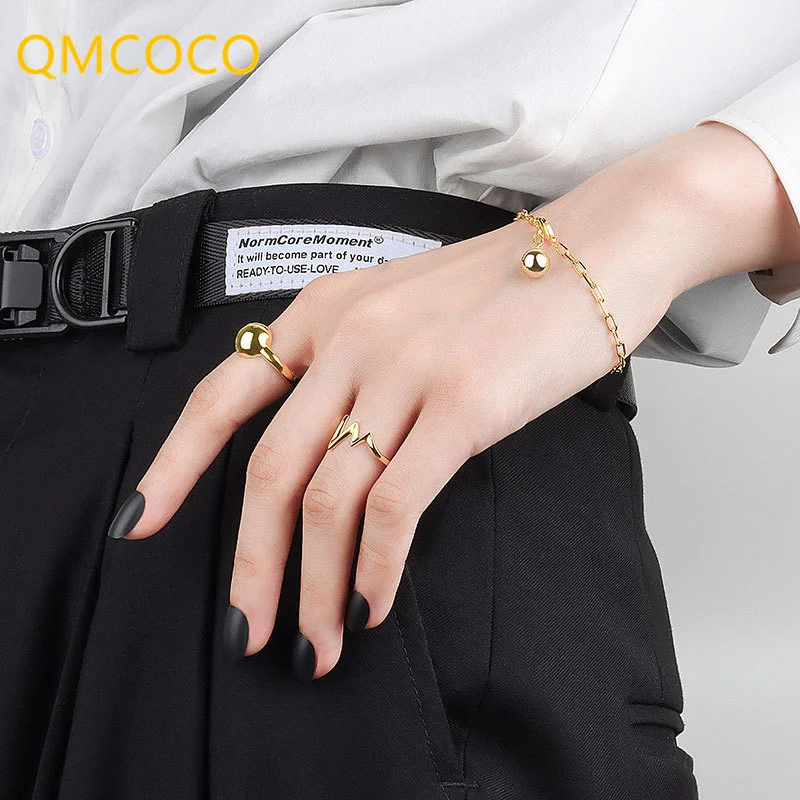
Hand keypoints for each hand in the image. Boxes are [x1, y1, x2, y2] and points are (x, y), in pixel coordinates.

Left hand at [109, 121, 798, 680]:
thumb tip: (321, 460)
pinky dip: (376, 567)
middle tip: (247, 631)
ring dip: (314, 587)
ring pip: (329, 500)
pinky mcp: (466, 404)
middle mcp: (351, 338)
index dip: (174, 465)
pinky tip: (375, 603)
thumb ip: (348, 369)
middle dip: (250, 566)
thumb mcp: (397, 309)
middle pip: (270, 471)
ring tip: (318, 643)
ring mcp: (406, 369)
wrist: (595, 248)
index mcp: (323, 312)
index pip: (222, 395)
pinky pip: (398, 505)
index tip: (140, 522)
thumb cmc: (499, 288)